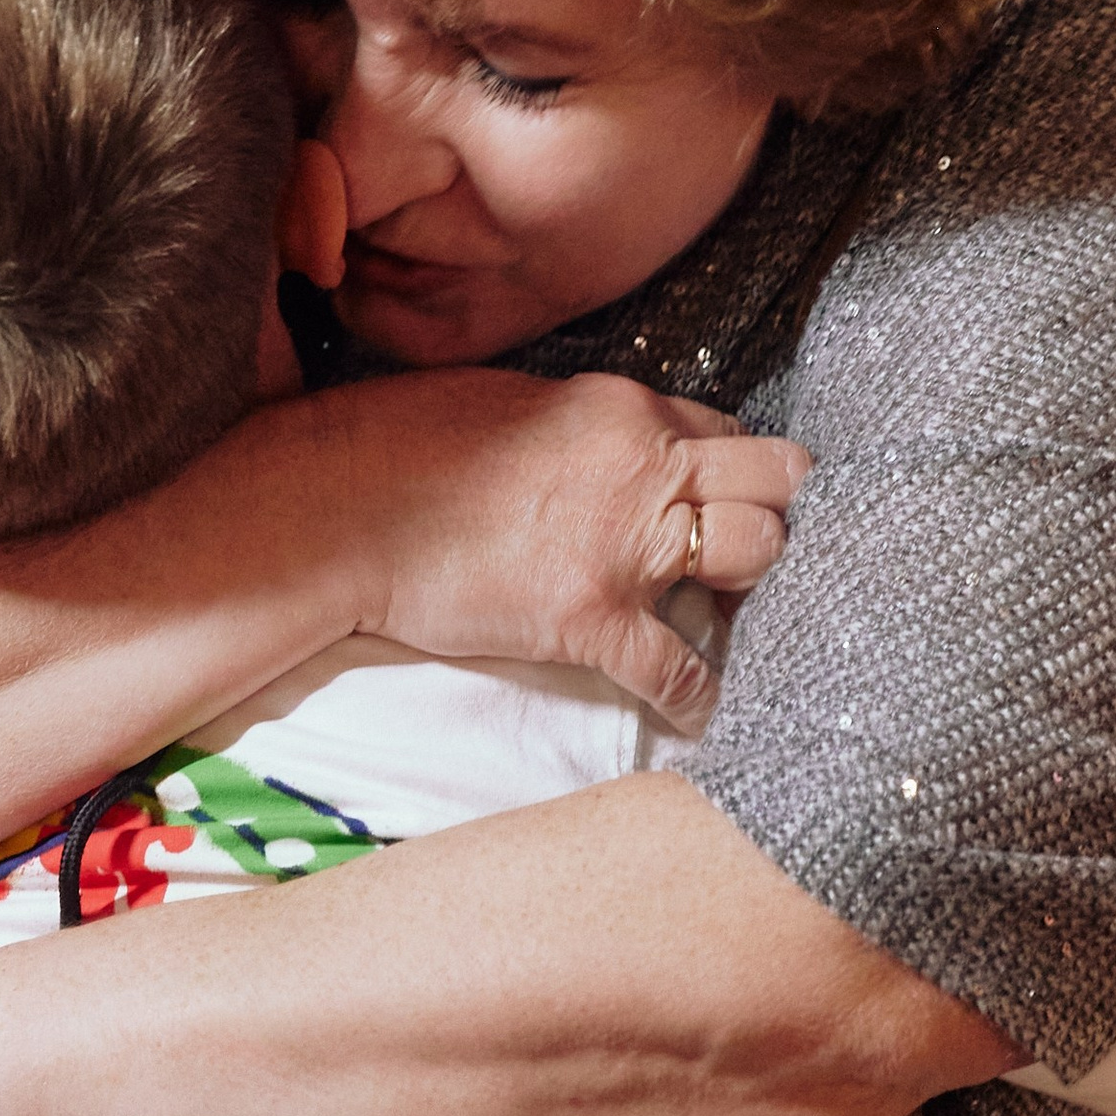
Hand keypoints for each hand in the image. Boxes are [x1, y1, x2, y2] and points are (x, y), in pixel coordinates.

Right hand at [332, 370, 808, 730]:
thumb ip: (585, 427)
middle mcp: (644, 467)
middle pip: (773, 480)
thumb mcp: (515, 401)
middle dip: (774, 513)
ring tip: (732, 612)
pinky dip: (695, 696)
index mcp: (623, 408)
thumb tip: (607, 451)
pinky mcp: (590, 618)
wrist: (341, 507)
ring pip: (759, 553)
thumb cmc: (404, 444)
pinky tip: (700, 714)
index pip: (726, 429)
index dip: (733, 467)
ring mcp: (624, 546)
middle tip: (749, 551)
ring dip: (754, 587)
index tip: (726, 496)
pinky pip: (677, 666)